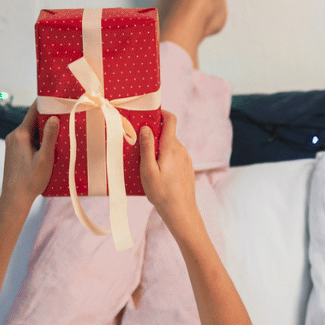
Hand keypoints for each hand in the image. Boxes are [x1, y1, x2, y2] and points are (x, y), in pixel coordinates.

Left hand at [1, 101, 57, 209]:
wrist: (14, 198)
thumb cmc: (30, 179)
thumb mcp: (45, 158)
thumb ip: (50, 137)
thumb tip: (54, 117)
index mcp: (20, 134)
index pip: (34, 111)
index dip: (46, 102)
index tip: (59, 97)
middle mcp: (14, 136)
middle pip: (33, 120)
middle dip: (49, 118)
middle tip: (66, 115)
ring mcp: (12, 144)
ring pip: (31, 131)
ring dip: (45, 130)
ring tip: (62, 131)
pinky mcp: (14, 151)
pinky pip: (28, 139)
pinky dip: (39, 139)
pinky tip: (50, 146)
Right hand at [139, 112, 198, 231]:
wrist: (181, 211)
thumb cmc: (162, 193)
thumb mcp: (148, 170)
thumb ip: (147, 148)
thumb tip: (146, 127)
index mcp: (171, 147)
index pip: (170, 120)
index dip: (161, 113)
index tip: (148, 115)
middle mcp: (181, 149)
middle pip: (167, 133)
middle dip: (153, 134)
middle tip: (138, 143)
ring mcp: (185, 158)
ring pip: (170, 145)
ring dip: (158, 147)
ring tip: (145, 161)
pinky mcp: (186, 167)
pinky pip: (174, 155)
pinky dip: (164, 157)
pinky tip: (156, 171)